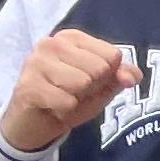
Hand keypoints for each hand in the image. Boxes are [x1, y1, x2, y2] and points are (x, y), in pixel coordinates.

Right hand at [0, 28, 134, 156]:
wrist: (35, 123)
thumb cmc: (70, 97)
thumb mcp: (102, 86)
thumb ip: (121, 76)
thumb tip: (133, 76)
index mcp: (72, 38)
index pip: (113, 55)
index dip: (107, 76)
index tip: (88, 81)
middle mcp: (51, 43)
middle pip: (99, 68)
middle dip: (92, 88)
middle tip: (72, 92)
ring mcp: (35, 62)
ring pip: (82, 83)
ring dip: (77, 98)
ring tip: (62, 97)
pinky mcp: (27, 85)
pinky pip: (66, 101)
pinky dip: (64, 109)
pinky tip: (51, 106)